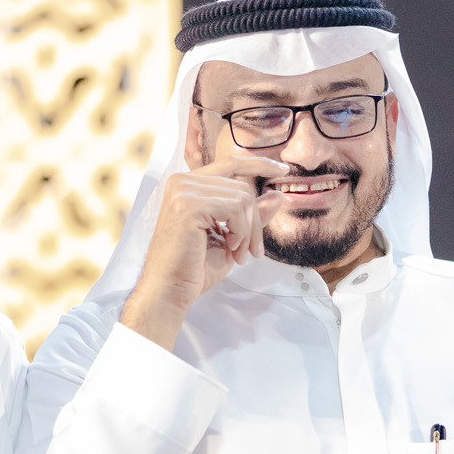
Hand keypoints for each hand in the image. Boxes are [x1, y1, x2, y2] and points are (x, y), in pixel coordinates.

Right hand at [120, 153, 285, 347]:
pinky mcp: (188, 205)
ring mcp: (183, 190)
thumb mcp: (232, 238)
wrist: (170, 290)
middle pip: (242, 187)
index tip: (283, 170)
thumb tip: (278, 196)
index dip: (259, 164)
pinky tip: (230, 248)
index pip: (230, 164)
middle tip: (252, 252)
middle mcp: (183, 181)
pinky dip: (241, 232)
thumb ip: (251, 216)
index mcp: (189, 185)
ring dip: (248, 232)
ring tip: (237, 254)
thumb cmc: (194, 269)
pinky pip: (236, 209)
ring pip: (243, 198)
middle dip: (255, 223)